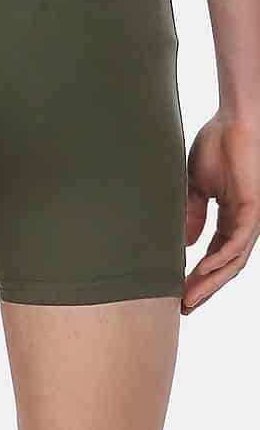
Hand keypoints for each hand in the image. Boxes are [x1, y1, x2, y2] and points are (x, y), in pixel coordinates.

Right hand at [183, 111, 259, 314]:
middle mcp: (243, 223)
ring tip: (191, 297)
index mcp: (229, 217)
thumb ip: (192, 213)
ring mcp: (250, 218)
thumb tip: (185, 243)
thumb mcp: (196, 186)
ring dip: (211, 281)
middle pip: (224, 266)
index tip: (178, 291)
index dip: (198, 275)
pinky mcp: (254, 210)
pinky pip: (238, 242)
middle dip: (204, 288)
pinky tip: (204, 269)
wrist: (234, 121)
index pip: (214, 254)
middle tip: (184, 307)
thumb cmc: (217, 145)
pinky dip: (221, 258)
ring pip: (233, 261)